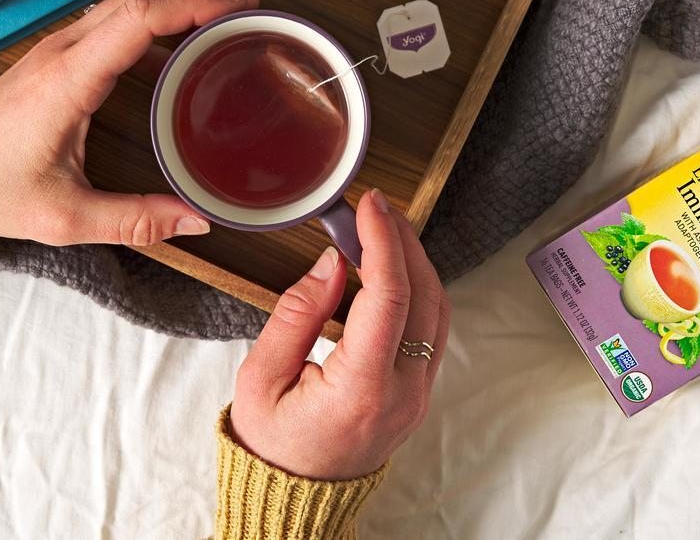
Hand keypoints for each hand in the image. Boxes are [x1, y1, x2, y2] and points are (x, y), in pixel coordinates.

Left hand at [0, 0, 258, 245]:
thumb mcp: (65, 216)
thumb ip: (135, 221)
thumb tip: (197, 220)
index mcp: (68, 78)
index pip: (139, 18)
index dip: (194, 4)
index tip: (238, 8)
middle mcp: (63, 51)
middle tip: (247, 8)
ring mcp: (57, 49)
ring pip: (125, 1)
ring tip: (223, 17)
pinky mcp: (55, 58)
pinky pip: (111, 20)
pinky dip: (152, 18)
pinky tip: (177, 44)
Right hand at [229, 189, 450, 479]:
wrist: (291, 495)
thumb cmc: (272, 443)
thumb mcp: (262, 377)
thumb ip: (297, 315)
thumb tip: (330, 263)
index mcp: (361, 390)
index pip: (389, 297)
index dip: (383, 241)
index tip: (370, 205)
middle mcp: (402, 393)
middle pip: (424, 295)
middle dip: (403, 241)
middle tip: (376, 208)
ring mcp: (418, 395)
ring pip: (438, 309)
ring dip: (415, 262)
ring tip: (383, 230)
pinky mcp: (418, 392)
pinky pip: (431, 328)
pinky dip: (416, 289)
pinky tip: (389, 269)